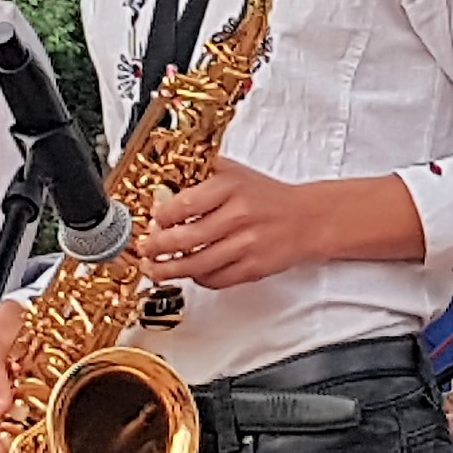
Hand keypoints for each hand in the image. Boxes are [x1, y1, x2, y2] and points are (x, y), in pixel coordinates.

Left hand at [144, 166, 420, 289]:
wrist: (307, 218)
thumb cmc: (267, 196)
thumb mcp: (233, 173)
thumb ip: (198, 178)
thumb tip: (161, 195)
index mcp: (232, 187)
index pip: (184, 205)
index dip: (161, 217)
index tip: (152, 221)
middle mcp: (239, 215)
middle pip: (186, 239)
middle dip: (157, 248)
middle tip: (145, 250)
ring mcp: (247, 245)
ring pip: (197, 265)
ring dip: (170, 270)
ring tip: (154, 269)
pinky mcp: (253, 268)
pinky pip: (216, 280)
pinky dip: (197, 279)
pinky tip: (189, 273)